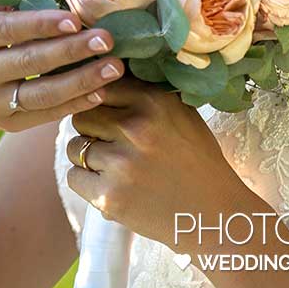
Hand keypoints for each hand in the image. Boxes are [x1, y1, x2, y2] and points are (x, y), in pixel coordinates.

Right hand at [0, 0, 126, 133]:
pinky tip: (100, 91)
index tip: (73, 18)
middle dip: (71, 51)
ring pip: (41, 95)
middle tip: (107, 38)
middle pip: (28, 63)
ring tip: (114, 67)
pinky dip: (72, 105)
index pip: (4, 32)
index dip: (38, 26)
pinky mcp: (6, 123)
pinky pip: (43, 116)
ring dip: (81, 82)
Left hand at [63, 73, 248, 246]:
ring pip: (74, 147)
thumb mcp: (181, 115)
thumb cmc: (196, 162)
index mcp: (152, 102)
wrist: (214, 215)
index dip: (99, 103)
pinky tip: (111, 186)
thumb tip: (104, 72)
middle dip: (91, 130)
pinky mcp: (110, 196)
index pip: (99, 87)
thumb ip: (144, 94)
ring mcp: (121, 163)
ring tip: (115, 168)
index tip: (106, 115)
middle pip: (81, 116)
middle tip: (111, 145)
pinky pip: (74, 177)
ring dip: (88, 158)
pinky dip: (87, 184)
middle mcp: (134, 128)